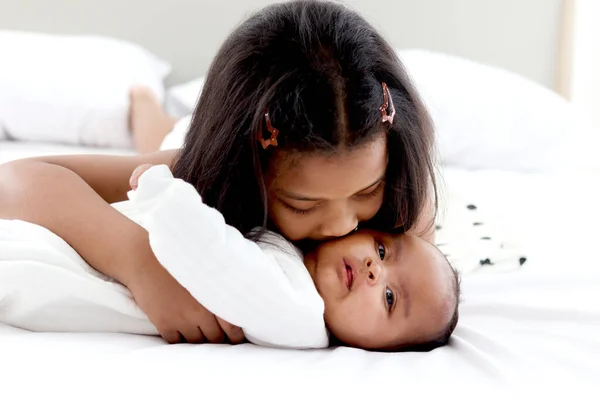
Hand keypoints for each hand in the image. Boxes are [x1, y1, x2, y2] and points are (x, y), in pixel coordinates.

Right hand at [126, 167, 244, 343]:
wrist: (143, 257)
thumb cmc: (177, 257)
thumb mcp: (206, 265)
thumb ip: (223, 280)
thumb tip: (241, 286)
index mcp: (214, 295)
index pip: (234, 326)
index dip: (237, 335)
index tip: (238, 335)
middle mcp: (201, 311)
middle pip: (216, 338)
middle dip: (219, 338)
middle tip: (220, 336)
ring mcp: (182, 319)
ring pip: (197, 342)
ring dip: (200, 339)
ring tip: (201, 333)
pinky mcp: (164, 324)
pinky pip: (176, 342)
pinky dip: (180, 339)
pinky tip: (182, 330)